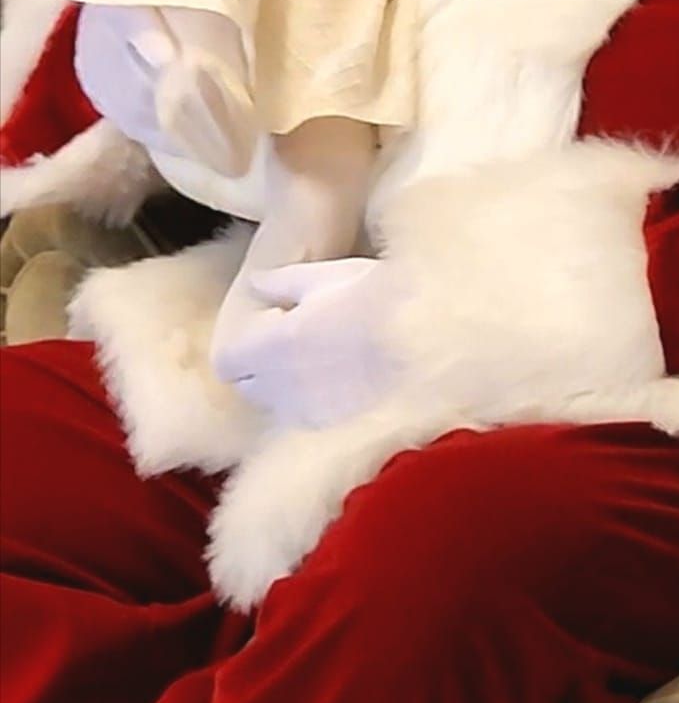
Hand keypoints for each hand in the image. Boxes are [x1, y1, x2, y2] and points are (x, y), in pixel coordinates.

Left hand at [210, 256, 404, 428]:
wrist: (428, 337)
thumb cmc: (377, 297)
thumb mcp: (328, 276)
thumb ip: (283, 282)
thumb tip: (255, 284)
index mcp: (274, 347)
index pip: (227, 362)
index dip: (241, 343)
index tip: (269, 323)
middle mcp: (285, 388)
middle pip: (250, 388)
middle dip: (260, 367)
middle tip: (292, 340)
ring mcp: (312, 412)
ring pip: (279, 406)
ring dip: (287, 388)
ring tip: (321, 361)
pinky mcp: (341, 427)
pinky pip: (311, 418)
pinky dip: (317, 403)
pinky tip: (345, 380)